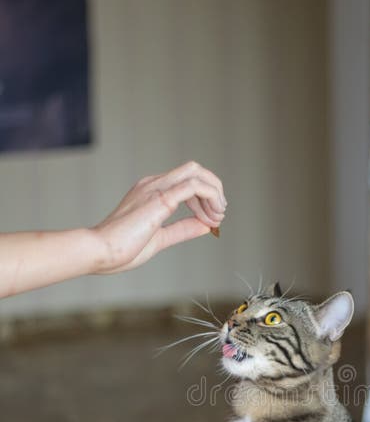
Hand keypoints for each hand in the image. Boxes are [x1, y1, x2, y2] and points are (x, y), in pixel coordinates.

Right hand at [93, 161, 226, 273]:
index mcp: (151, 191)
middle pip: (195, 169)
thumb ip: (182, 230)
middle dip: (214, 189)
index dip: (206, 198)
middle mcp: (153, 184)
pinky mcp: (160, 198)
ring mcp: (155, 188)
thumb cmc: (121, 249)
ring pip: (197, 173)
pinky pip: (193, 186)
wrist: (100, 252)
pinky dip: (209, 198)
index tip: (212, 220)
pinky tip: (211, 217)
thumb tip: (205, 226)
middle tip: (219, 214)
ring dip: (214, 193)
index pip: (187, 180)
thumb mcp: (161, 238)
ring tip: (217, 216)